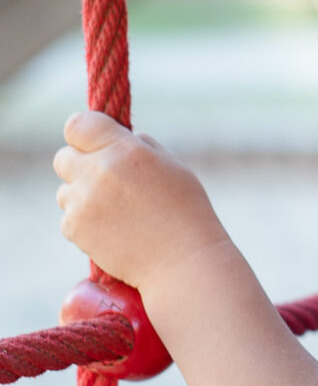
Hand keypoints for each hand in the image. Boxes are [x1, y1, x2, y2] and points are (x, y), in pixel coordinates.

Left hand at [54, 111, 229, 292]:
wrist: (183, 261)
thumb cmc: (185, 212)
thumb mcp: (172, 165)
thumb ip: (139, 146)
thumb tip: (117, 139)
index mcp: (125, 150)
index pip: (78, 125)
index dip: (84, 135)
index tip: (93, 145)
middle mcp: (99, 171)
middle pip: (63, 158)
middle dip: (79, 167)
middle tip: (104, 182)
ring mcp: (83, 201)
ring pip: (64, 191)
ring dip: (82, 198)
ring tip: (116, 213)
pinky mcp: (75, 228)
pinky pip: (68, 218)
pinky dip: (84, 224)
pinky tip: (112, 231)